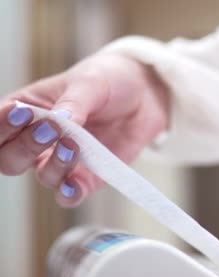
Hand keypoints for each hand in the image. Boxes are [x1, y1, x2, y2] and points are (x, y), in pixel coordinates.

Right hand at [0, 54, 167, 206]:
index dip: (2, 126)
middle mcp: (37, 141)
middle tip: (51, 130)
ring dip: (56, 164)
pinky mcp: (88, 176)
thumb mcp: (89, 83)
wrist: (145, 94)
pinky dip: (70, 193)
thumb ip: (72, 103)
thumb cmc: (108, 81)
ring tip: (75, 145)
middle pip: (9, 160)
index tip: (21, 113)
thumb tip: (61, 121)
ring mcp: (62, 160)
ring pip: (43, 176)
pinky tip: (75, 185)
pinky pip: (70, 194)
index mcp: (25, 111)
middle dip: (25, 147)